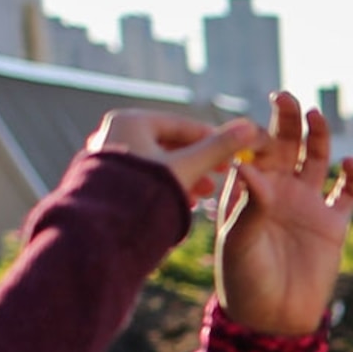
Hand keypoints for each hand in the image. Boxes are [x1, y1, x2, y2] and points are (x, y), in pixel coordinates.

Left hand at [88, 111, 265, 202]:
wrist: (103, 230)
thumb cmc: (146, 193)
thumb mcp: (188, 168)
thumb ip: (218, 148)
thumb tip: (250, 126)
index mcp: (130, 121)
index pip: (180, 125)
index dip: (212, 140)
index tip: (233, 155)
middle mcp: (112, 133)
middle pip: (167, 144)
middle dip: (197, 163)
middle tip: (220, 178)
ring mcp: (105, 157)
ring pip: (155, 163)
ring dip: (183, 177)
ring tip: (203, 196)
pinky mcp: (102, 180)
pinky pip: (141, 178)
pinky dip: (163, 186)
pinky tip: (180, 203)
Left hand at [216, 92, 352, 335]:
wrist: (274, 319)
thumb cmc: (244, 280)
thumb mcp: (238, 243)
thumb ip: (247, 205)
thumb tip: (246, 165)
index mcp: (248, 191)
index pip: (254, 150)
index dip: (257, 134)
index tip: (258, 127)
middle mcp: (278, 191)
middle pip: (286, 145)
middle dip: (286, 120)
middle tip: (287, 97)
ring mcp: (307, 205)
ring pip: (317, 159)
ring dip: (317, 136)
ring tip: (316, 116)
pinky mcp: (333, 224)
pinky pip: (347, 193)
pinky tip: (351, 166)